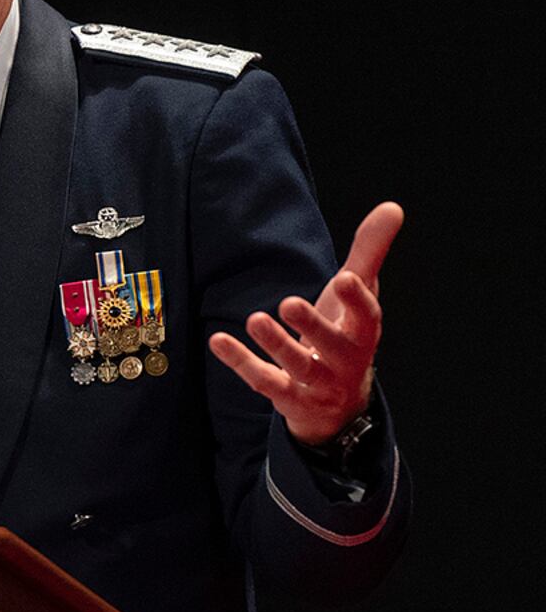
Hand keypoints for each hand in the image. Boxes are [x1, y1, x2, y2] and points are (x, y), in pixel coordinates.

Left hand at [210, 202, 402, 445]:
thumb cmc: (346, 335)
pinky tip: (218, 341)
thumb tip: (393, 206)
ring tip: (255, 319)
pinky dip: (241, 362)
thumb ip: (370, 251)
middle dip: (312, 325)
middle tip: (288, 303)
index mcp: (363, 333)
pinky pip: (264, 382)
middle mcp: (344, 361)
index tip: (347, 277)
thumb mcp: (359, 294)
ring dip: (276, 345)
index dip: (358, 299)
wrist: (338, 405)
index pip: (366, 317)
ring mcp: (317, 383)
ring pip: (298, 367)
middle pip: (332, 345)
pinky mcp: (288, 397)